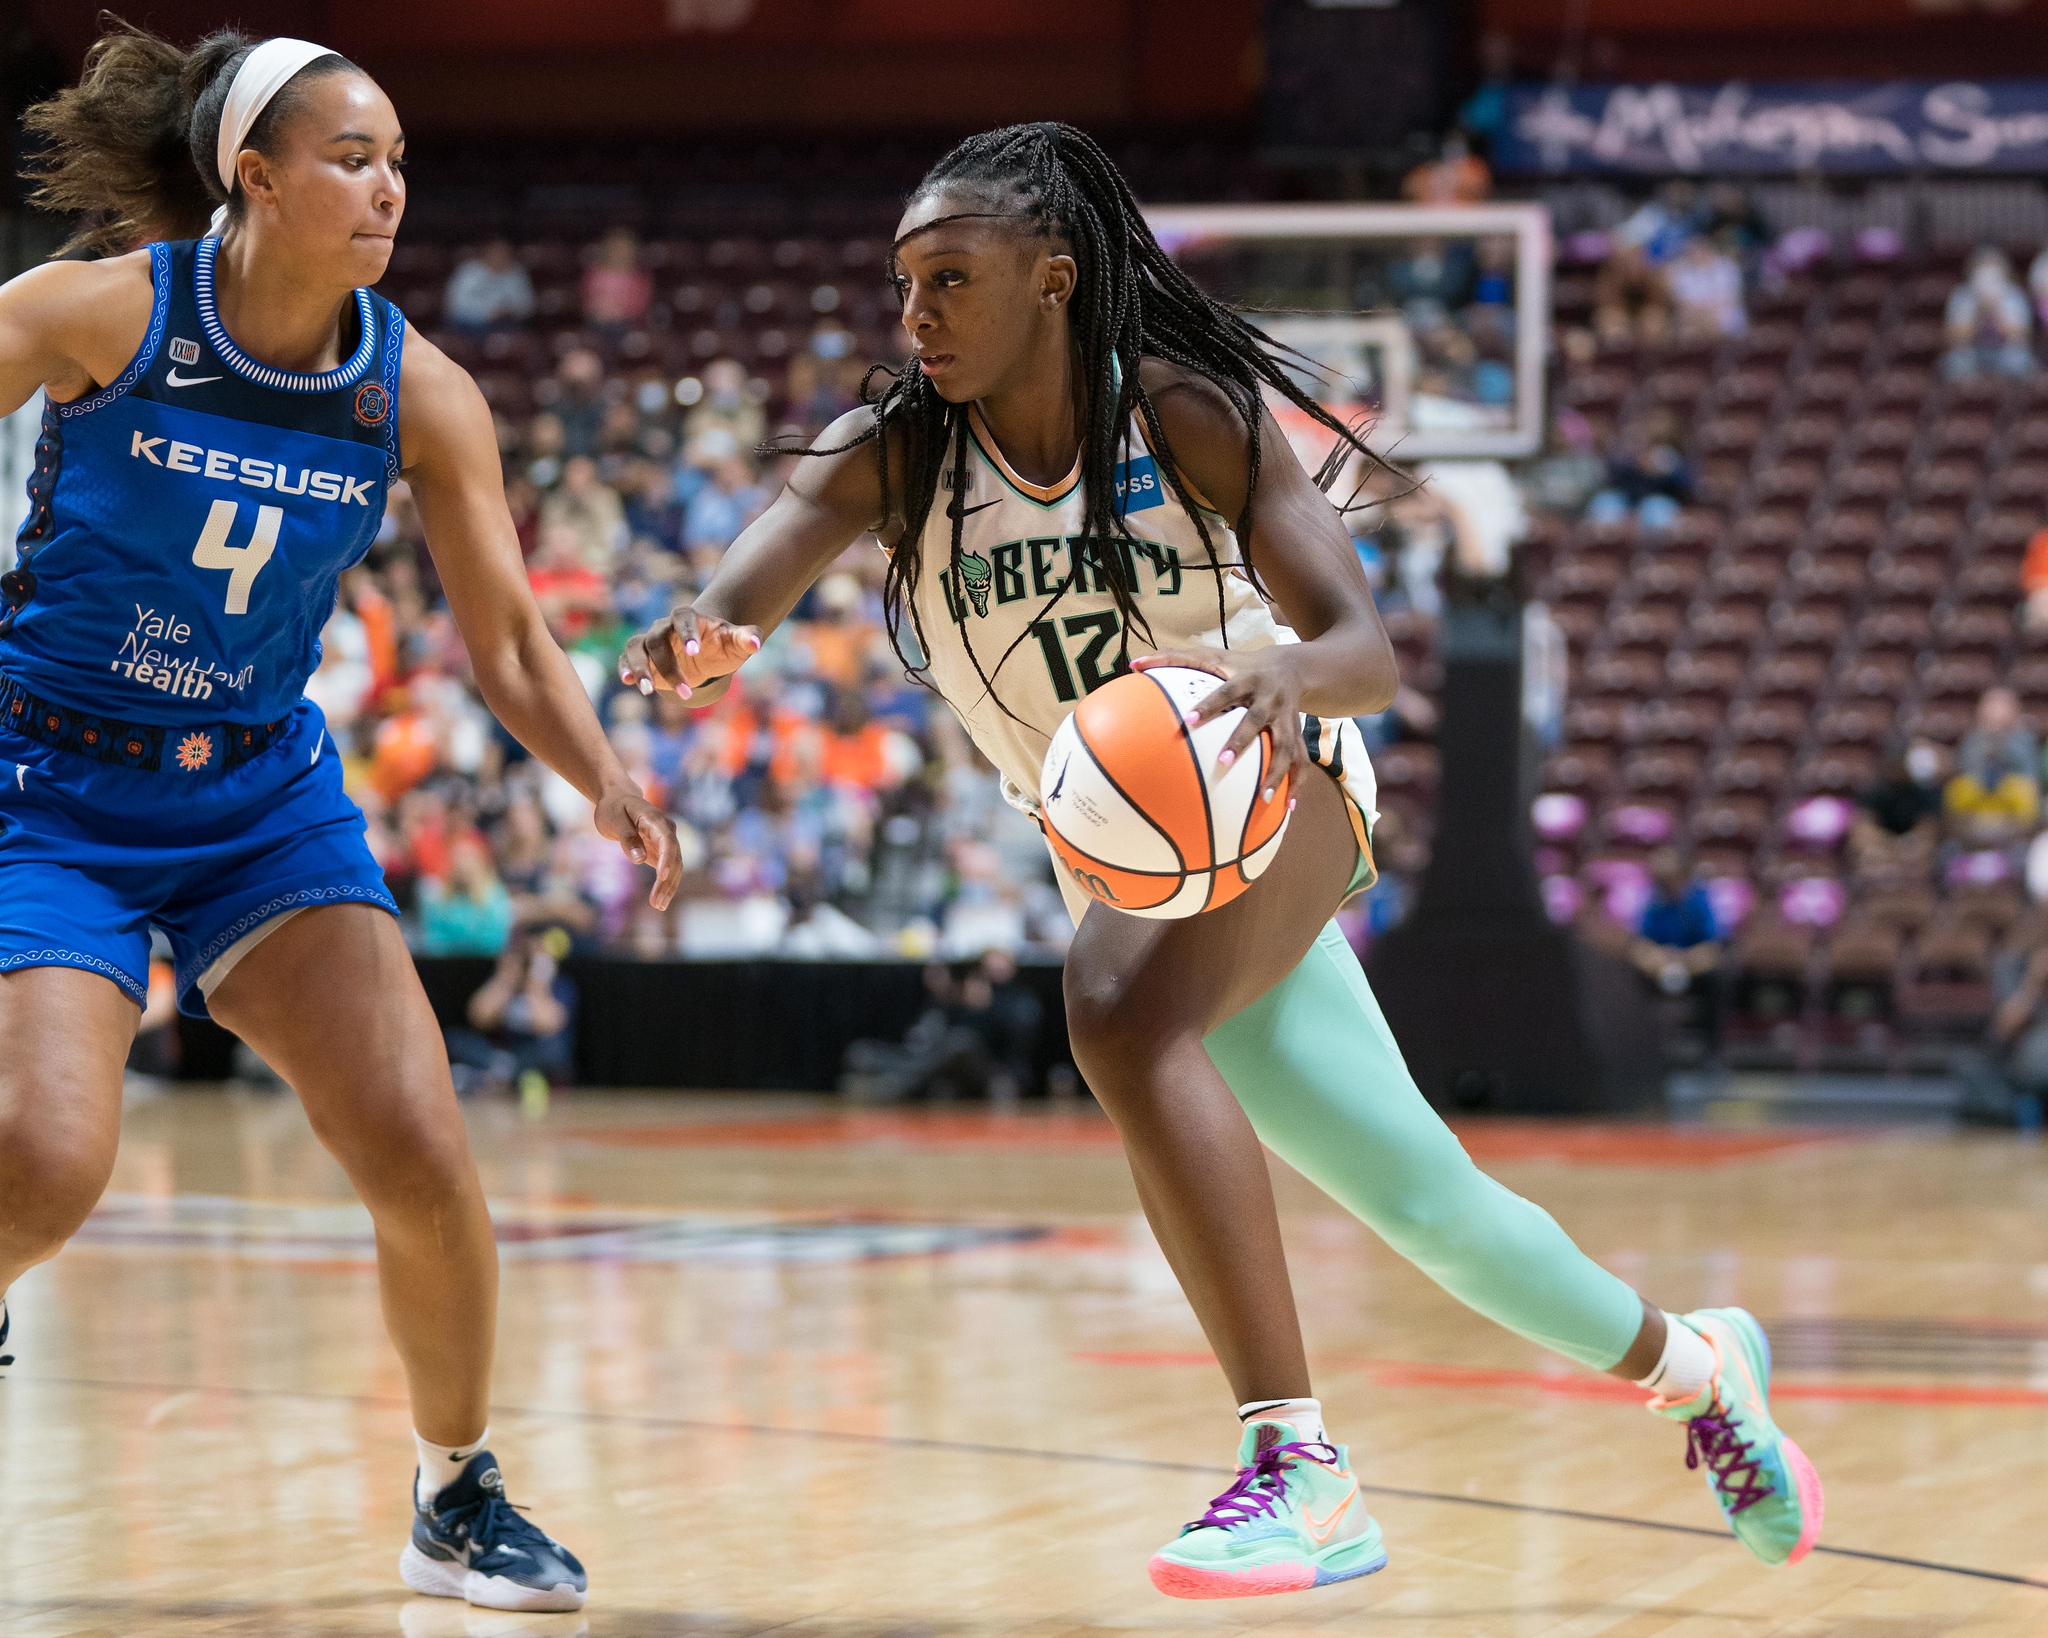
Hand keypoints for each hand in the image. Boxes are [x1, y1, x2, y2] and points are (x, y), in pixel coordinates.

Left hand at [594, 785, 682, 910]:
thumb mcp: (614, 819)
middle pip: (674, 858)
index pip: (667, 840)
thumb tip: (639, 859)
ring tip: (658, 906)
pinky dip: (665, 885)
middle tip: (656, 903)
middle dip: (667, 881)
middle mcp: (666, 831)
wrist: (617, 799)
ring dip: (668, 887)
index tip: (662, 876)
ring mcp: (665, 841)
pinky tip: (659, 901)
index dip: (667, 858)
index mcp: (655, 820)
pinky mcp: (660, 851)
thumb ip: (627, 838)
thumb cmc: (613, 807)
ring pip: (674, 867)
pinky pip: (668, 870)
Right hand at [620, 603, 761, 698]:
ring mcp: (650, 641)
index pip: (683, 616)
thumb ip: (746, 638)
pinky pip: (627, 658)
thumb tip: (756, 642)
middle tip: (685, 691)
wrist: (705, 651)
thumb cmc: (721, 645)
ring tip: (648, 690)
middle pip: (657, 638)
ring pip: (636, 647)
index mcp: (688, 618)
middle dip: (668, 665)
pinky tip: (628, 683)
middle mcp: (665, 627)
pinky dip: (625, 668)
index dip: (687, 631)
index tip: (695, 652)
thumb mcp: (735, 643)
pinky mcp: (642, 656)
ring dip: (640, 668)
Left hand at [1132, 646, 1303, 806]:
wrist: (1293, 666)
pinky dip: (1297, 784)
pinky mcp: (1298, 734)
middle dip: (1241, 741)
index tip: (1188, 719)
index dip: (1209, 704)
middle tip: (1222, 762)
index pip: (1226, 691)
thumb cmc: (1241, 664)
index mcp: (1246, 679)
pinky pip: (1301, 761)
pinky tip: (1288, 807)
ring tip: (1264, 798)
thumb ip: (1174, 659)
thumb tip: (1134, 663)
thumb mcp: (1213, 655)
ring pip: (1286, 746)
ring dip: (1277, 772)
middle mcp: (1268, 698)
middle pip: (1256, 720)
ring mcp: (1286, 718)